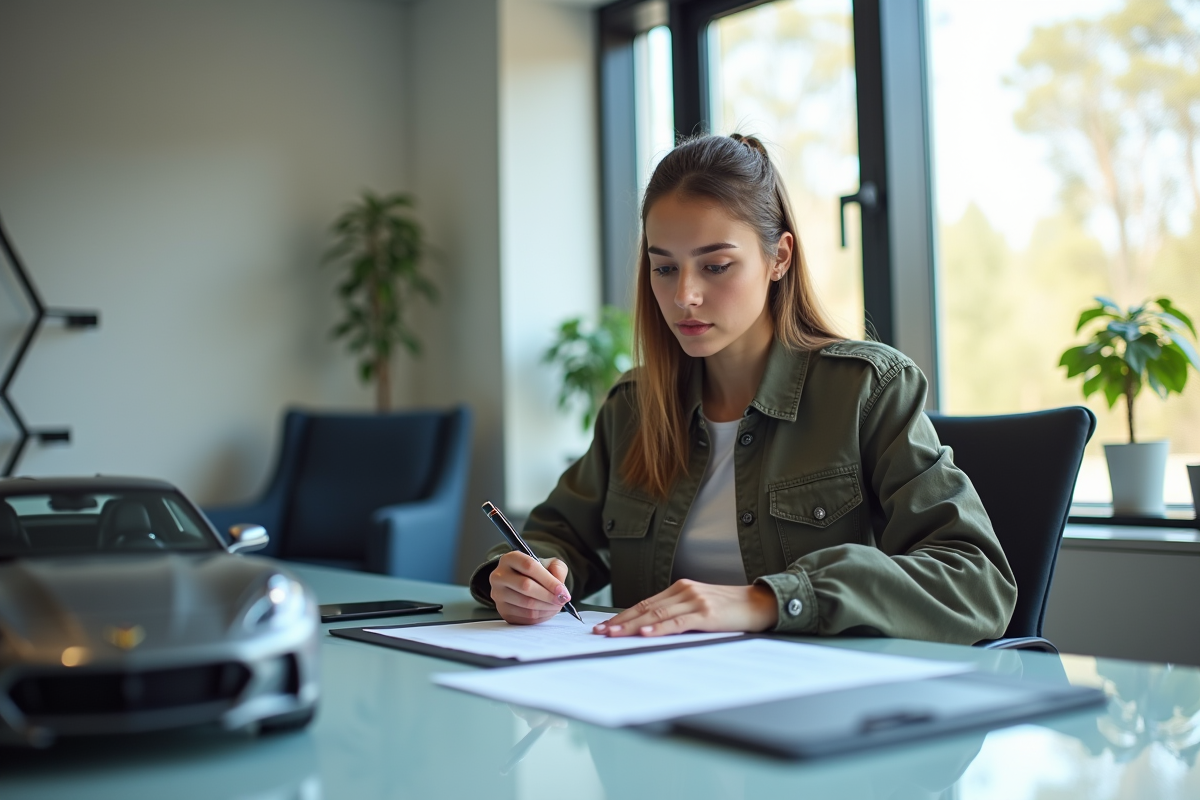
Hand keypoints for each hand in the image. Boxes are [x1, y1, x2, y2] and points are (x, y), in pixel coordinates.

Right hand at [490, 552, 570, 624]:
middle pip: (525, 585)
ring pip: (526, 603)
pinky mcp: (502, 611)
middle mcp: (500, 575)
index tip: (562, 590)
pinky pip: (524, 617)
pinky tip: (548, 611)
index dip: (548, 579)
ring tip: (557, 605)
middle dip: (548, 595)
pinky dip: (541, 616)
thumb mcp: (549, 564)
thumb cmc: (536, 573)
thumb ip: (557, 569)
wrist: (522, 584)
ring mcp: (498, 594)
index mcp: (510, 559)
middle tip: (562, 599)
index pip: (529, 566)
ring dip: (546, 607)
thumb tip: (560, 586)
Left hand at [593, 579, 777, 636]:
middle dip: (621, 622)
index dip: (624, 615)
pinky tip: (645, 634)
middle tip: (601, 633)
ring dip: (632, 626)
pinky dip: (659, 629)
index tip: (607, 626)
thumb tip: (652, 628)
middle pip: (646, 608)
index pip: (645, 603)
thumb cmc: (732, 608)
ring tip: (614, 634)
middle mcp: (685, 591)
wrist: (762, 603)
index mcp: (681, 588)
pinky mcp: (706, 613)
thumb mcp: (701, 606)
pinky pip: (677, 622)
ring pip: (656, 615)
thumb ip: (679, 612)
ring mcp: (695, 601)